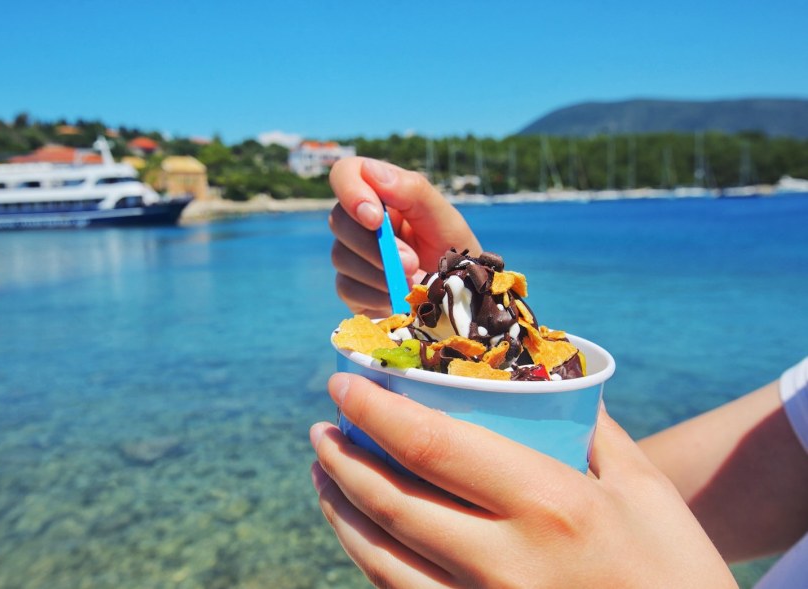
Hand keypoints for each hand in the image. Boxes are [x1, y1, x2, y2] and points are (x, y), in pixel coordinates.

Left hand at [310, 373, 736, 587]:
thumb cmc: (678, 573)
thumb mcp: (646, 492)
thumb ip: (592, 432)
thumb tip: (547, 387)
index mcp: (550, 505)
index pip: (432, 446)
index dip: (374, 411)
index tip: (342, 384)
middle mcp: (506, 562)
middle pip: (392, 504)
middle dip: (342, 461)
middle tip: (322, 432)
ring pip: (382, 561)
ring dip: (340, 514)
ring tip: (325, 479)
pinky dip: (372, 564)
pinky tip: (364, 539)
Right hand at [329, 157, 480, 316]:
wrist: (456, 291)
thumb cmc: (450, 246)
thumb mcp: (441, 216)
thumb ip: (411, 190)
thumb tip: (370, 171)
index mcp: (379, 191)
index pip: (344, 174)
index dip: (351, 192)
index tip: (375, 219)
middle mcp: (358, 219)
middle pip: (339, 221)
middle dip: (375, 246)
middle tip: (411, 262)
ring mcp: (351, 253)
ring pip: (341, 256)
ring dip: (379, 272)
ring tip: (410, 279)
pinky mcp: (350, 286)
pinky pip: (346, 288)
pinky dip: (375, 295)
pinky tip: (396, 296)